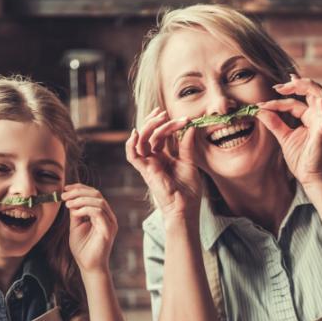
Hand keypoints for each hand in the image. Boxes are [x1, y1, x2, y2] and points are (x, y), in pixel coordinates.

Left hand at [63, 183, 117, 275]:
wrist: (88, 266)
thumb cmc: (83, 248)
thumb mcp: (76, 226)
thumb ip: (76, 212)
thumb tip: (70, 199)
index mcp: (101, 214)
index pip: (93, 194)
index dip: (79, 188)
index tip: (65, 189)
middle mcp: (108, 216)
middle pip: (96, 194)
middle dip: (78, 192)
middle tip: (64, 195)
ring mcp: (110, 222)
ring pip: (98, 201)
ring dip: (80, 199)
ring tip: (67, 204)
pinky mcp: (108, 230)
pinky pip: (98, 212)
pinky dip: (85, 209)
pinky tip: (75, 212)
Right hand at [125, 108, 203, 227]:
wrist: (185, 207)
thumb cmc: (188, 190)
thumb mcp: (190, 162)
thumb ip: (187, 145)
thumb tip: (190, 126)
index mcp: (164, 157)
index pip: (161, 135)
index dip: (168, 124)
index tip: (182, 117)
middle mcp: (154, 159)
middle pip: (150, 135)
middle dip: (156, 121)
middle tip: (166, 113)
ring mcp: (148, 165)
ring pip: (142, 140)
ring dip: (149, 127)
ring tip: (161, 117)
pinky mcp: (145, 171)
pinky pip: (132, 156)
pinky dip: (131, 144)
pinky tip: (136, 133)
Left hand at [257, 76, 321, 191]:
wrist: (312, 178)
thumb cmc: (302, 160)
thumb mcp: (284, 138)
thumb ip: (274, 123)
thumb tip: (260, 111)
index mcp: (309, 117)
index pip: (293, 103)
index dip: (276, 103)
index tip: (260, 105)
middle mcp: (318, 116)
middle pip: (308, 92)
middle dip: (293, 86)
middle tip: (276, 87)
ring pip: (318, 94)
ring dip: (305, 85)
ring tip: (290, 83)